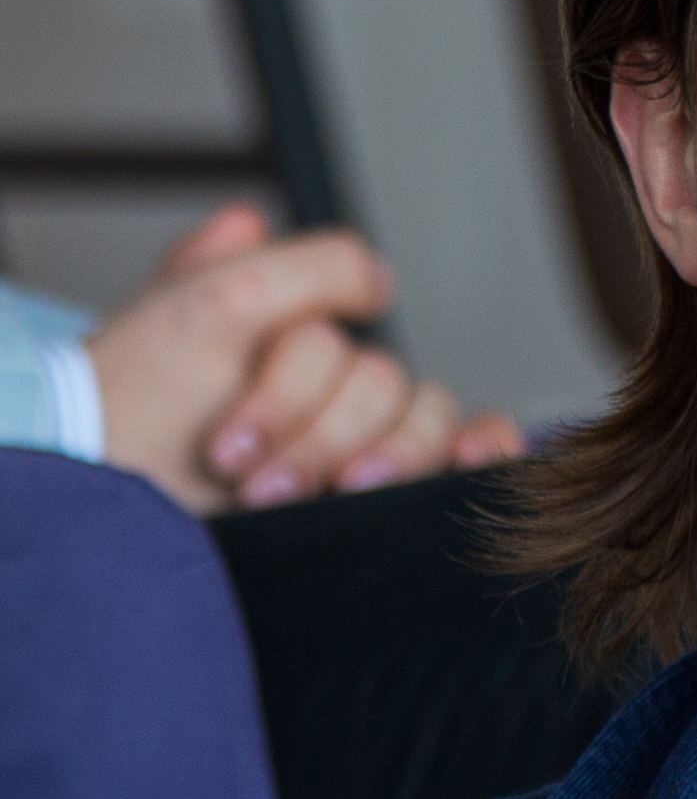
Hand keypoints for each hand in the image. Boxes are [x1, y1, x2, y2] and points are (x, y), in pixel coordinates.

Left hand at [83, 204, 522, 512]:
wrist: (110, 530)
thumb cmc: (133, 429)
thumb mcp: (204, 310)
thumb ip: (302, 267)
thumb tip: (386, 280)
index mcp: (287, 338)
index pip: (343, 339)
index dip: (291, 390)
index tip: (226, 445)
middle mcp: (331, 388)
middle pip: (386, 385)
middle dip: (317, 439)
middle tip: (255, 485)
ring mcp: (364, 440)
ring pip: (429, 420)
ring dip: (380, 460)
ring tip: (314, 503)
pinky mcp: (392, 493)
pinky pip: (475, 450)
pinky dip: (484, 450)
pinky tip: (466, 462)